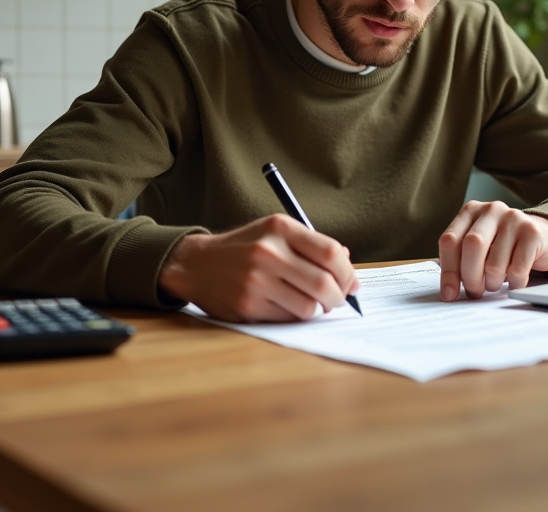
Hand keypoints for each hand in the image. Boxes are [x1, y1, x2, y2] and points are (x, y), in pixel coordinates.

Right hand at [158, 214, 359, 321]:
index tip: (351, 283)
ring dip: (316, 310)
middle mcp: (268, 252)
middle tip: (336, 300)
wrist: (196, 264)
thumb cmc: (244, 248)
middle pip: (324, 283)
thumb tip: (349, 269)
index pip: (331, 253)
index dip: (348, 273)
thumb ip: (312, 245)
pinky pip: (288, 318)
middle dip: (338, 298)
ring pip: (309, 306)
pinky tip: (286, 306)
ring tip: (309, 303)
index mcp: (280, 228)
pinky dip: (294, 316)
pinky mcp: (247, 305)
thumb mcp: (275, 232)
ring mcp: (256, 280)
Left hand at [438, 200, 547, 300]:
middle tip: (475, 292)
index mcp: (471, 210)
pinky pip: (517, 270)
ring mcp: (514, 218)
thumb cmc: (504, 246)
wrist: (544, 237)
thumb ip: (460, 260)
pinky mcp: (533, 233)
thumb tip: (448, 292)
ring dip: (492, 283)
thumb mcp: (479, 247)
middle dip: (470, 277)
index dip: (448, 271)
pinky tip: (514, 281)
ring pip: (494, 264)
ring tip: (495, 283)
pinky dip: (513, 284)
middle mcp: (491, 210)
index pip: (450, 240)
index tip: (449, 294)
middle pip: (471, 247)